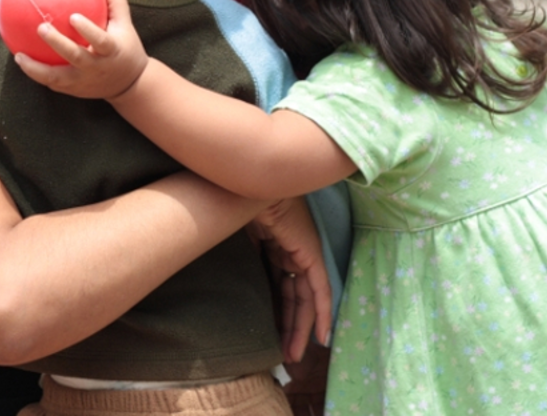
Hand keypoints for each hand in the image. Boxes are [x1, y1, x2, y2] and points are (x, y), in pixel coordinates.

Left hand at [14, 0, 150, 100]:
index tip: (73, 16)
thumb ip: (115, 4)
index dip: (88, 30)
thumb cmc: (125, 48)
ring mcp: (83, 82)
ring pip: (56, 79)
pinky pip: (52, 83)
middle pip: (75, 58)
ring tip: (18, 56)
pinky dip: (36, 74)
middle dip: (57, 44)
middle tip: (41, 27)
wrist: (129, 85)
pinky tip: (22, 61)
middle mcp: (96, 68)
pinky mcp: (74, 91)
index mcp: (111, 52)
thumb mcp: (126, 26)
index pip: (100, 41)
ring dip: (35, 69)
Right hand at [248, 197, 332, 362]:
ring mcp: (303, 252)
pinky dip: (321, 312)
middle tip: (285, 354)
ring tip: (294, 354)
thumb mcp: (236, 241)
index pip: (279, 284)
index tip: (273, 334)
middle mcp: (291, 251)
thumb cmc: (234, 209)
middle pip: (292, 297)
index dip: (277, 310)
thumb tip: (224, 282)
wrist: (246, 192)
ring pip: (304, 299)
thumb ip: (240, 260)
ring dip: (300, 328)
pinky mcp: (311, 254)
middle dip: (288, 326)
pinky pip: (319, 289)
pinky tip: (322, 335)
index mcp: (274, 246)